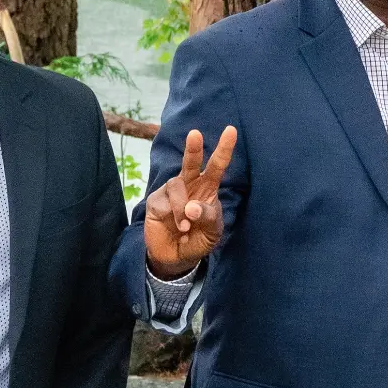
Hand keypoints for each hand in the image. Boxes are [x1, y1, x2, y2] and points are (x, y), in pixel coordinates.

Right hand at [143, 124, 237, 279]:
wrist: (177, 257)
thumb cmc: (199, 239)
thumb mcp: (213, 232)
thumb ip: (208, 217)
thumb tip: (191, 207)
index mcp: (208, 188)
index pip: (217, 166)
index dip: (224, 149)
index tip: (231, 130)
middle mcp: (189, 185)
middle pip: (191, 162)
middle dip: (193, 148)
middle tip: (195, 134)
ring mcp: (171, 192)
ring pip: (177, 186)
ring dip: (183, 208)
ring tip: (186, 227)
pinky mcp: (156, 201)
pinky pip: (164, 202)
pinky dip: (173, 216)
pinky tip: (176, 227)